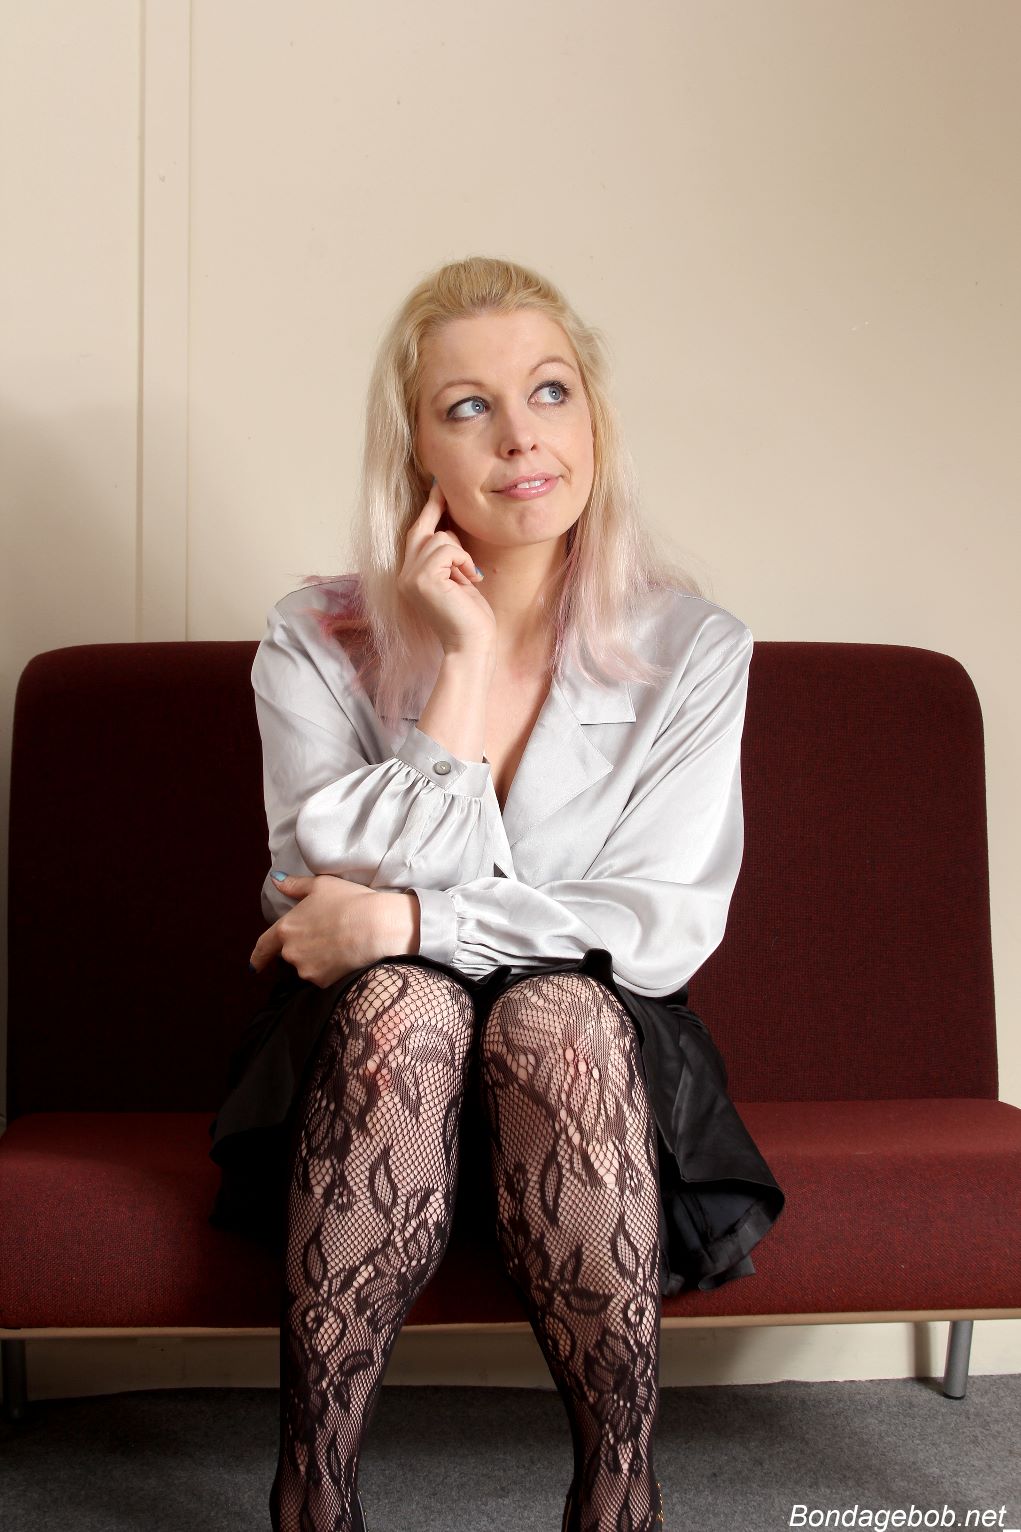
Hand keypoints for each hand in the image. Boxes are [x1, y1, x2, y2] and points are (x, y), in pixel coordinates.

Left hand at [249, 873, 380, 987]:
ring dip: (316, 959)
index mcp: (286, 928)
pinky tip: (344, 957)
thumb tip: (276, 880)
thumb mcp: (321, 885)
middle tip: (325, 936)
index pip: (263, 947)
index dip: (257, 958)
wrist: (376, 927)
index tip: (254, 966)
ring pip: (307, 966)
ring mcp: (306, 969)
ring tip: (338, 944)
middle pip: (290, 955)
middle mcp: (291, 952)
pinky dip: (330, 969)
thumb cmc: (349, 901)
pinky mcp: (322, 982)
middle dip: (302, 949)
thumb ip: (294, 885)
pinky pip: (322, 977)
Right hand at [396, 479, 496, 654]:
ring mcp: (410, 577)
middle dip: (436, 508)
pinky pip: (447, 549)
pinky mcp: (422, 579)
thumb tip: (449, 529)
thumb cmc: (470, 618)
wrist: (471, 646)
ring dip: (461, 554)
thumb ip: (447, 559)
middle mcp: (404, 575)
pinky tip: (470, 579)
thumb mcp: (456, 580)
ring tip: (469, 577)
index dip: (427, 512)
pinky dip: (464, 561)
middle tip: (444, 488)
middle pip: (421, 530)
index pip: (416, 537)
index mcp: (410, 577)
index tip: (437, 489)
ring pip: (440, 539)